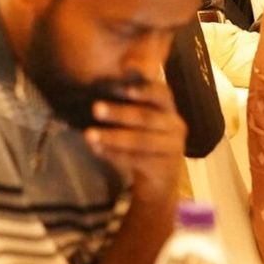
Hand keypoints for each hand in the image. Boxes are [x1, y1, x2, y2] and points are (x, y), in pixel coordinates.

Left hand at [83, 74, 185, 202]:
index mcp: (168, 108)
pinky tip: (95, 149)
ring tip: (88, 134)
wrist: (160, 178)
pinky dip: (114, 154)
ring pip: (140, 141)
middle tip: (95, 108)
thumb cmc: (145, 139)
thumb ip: (127, 104)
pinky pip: (136, 160)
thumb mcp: (141, 119)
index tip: (122, 85)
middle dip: (119, 113)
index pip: (160, 94)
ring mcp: (173, 148)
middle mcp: (175, 126)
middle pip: (146, 117)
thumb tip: (97, 88)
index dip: (143, 89)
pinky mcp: (165, 168)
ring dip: (112, 137)